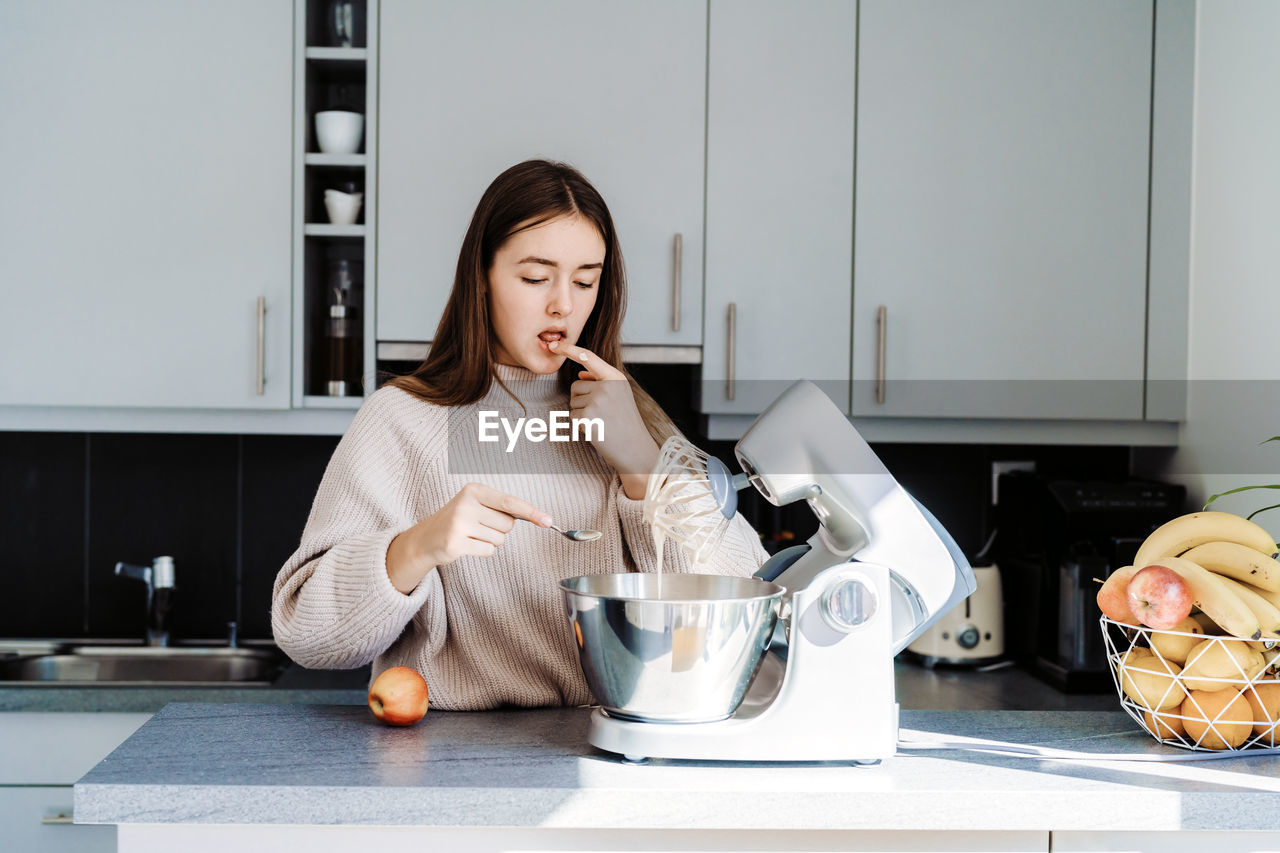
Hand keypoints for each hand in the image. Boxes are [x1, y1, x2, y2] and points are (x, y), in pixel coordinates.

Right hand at [387, 483, 551, 592]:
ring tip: (471, 535)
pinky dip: (482, 551)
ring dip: (490, 541)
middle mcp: (466, 504)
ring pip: (499, 539)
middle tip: (480, 526)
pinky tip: (467, 545)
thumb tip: (538, 517)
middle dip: (500, 529)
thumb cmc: (459, 520)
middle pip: (507, 524)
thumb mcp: (476, 505)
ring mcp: (459, 524)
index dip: (531, 512)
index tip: (547, 520)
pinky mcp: (455, 543)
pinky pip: (488, 551)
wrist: (426, 538)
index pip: (509, 502)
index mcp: (474, 490)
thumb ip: (501, 508)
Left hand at [549, 340, 658, 499]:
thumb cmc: (626, 423)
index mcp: (616, 377)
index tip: (554, 345)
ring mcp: (597, 400)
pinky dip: (580, 424)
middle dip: (583, 399)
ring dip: (582, 412)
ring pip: (573, 401)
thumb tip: (580, 372)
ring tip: (601, 421)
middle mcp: (607, 385)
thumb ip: (600, 381)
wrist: (635, 449)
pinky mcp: (588, 416)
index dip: (569, 349)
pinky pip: (572, 416)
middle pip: (576, 385)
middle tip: (602, 413)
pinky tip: (596, 429)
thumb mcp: (619, 396)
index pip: (588, 357)